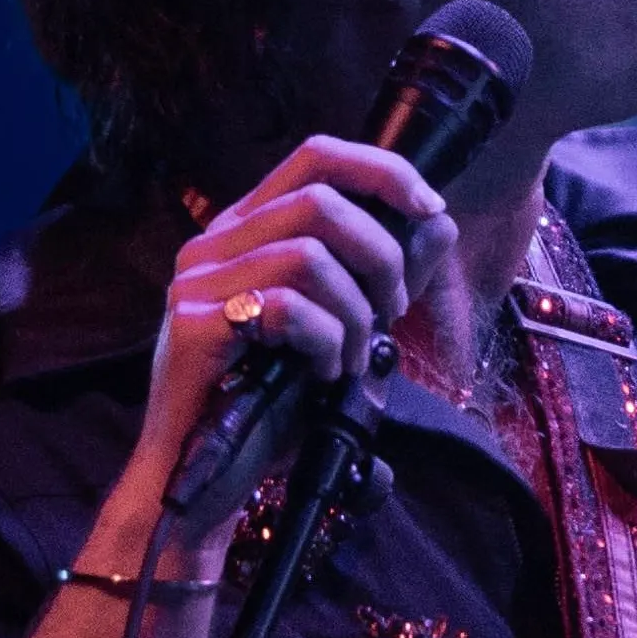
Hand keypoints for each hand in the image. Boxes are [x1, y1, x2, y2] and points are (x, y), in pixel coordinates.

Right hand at [120, 138, 460, 560]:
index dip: (382, 171)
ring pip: (309, 254)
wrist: (209, 481)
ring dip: (354, 313)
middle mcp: (214, 244)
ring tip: (350, 358)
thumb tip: (438, 226)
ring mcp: (198, 283)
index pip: (315, 156)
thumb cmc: (270, 408)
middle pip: (320, 199)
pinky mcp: (197, 326)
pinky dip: (325, 343)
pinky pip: (288, 307)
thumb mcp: (342, 331)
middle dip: (381, 256)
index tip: (430, 210)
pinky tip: (322, 375)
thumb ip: (385, 278)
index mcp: (247, 231)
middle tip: (390, 313)